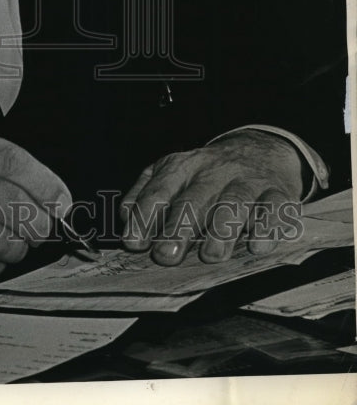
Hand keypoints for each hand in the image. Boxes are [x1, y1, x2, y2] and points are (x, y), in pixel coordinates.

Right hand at [0, 124, 71, 283]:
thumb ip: (6, 172)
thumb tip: (57, 202)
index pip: (11, 161)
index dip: (45, 185)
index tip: (62, 203)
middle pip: (11, 204)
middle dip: (35, 223)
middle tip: (37, 229)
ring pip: (1, 241)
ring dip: (13, 248)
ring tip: (0, 241)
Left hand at [120, 129, 305, 264]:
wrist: (260, 148)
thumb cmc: (208, 172)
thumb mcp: (172, 173)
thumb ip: (146, 193)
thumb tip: (124, 216)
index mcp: (182, 166)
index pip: (160, 189)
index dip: (145, 216)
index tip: (133, 243)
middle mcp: (214, 170)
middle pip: (195, 198)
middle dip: (179, 228)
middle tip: (167, 256)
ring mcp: (247, 180)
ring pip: (234, 202)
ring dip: (221, 230)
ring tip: (211, 255)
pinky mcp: (279, 192)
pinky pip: (275, 208)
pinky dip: (268, 226)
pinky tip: (257, 245)